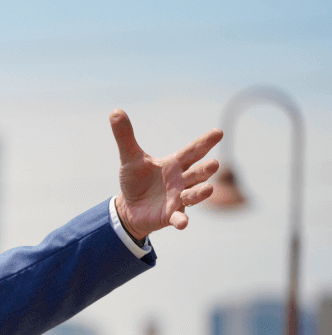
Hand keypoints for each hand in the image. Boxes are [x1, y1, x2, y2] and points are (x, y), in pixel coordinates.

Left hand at [110, 109, 221, 240]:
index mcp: (175, 164)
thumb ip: (125, 136)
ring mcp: (179, 199)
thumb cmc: (136, 180)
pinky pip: (179, 218)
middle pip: (197, 173)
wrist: (130, 207)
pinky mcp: (171, 215)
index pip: (192, 151)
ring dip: (201, 192)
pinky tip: (182, 223)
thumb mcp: (129, 158)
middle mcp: (181, 181)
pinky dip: (181, 220)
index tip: (219, 132)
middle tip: (214, 164)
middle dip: (206, 169)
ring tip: (208, 189)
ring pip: (193, 194)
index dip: (205, 142)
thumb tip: (115, 111)